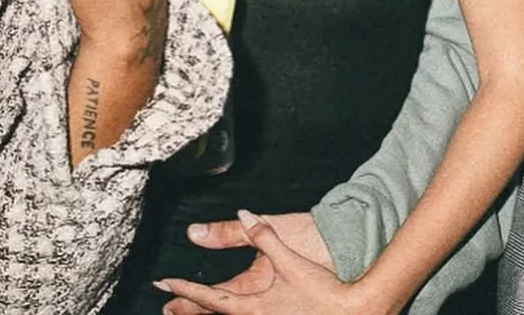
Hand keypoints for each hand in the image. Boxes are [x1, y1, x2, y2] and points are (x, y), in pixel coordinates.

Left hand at [162, 213, 332, 314]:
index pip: (212, 297)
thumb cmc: (323, 271)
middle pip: (219, 314)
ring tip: (190, 311)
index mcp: (255, 302)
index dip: (186, 292)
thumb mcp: (284, 245)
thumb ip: (254, 233)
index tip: (165, 286)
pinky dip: (234, 312)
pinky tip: (233, 309)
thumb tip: (234, 218)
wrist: (357, 300)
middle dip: (191, 310)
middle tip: (168, 308)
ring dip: (211, 312)